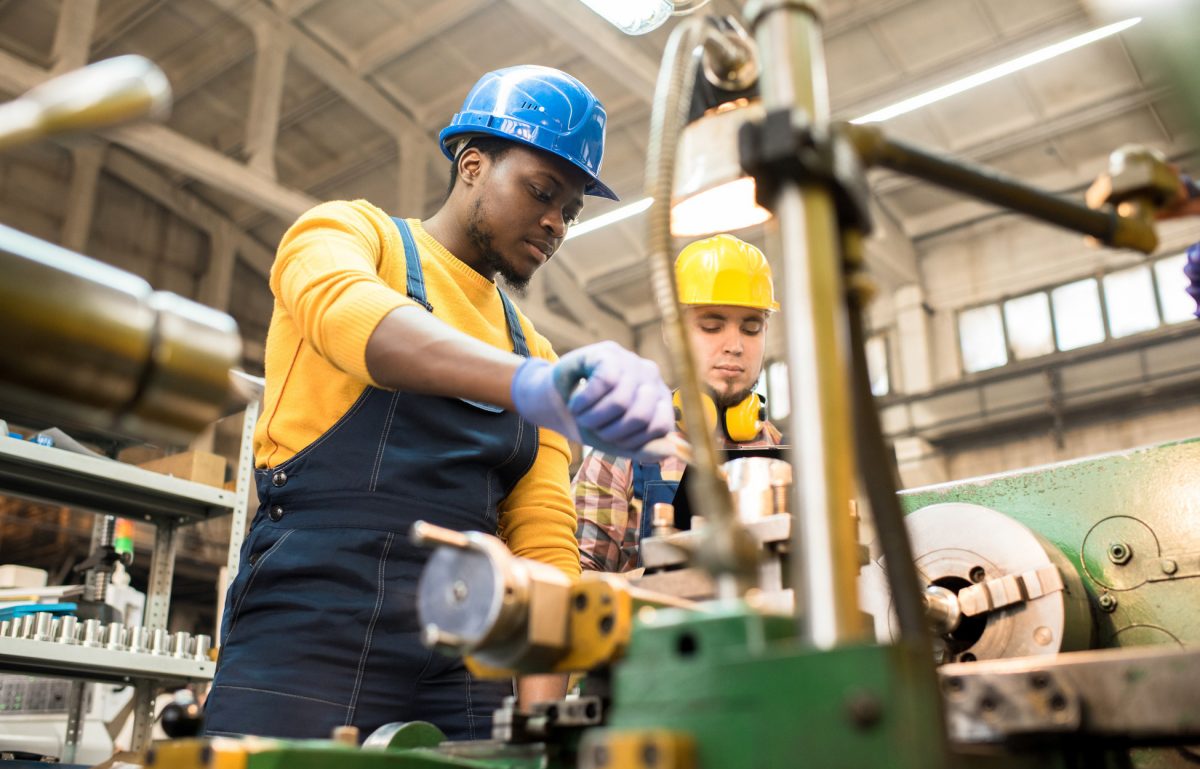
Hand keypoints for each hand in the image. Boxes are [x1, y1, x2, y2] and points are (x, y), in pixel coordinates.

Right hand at [510, 342, 673, 458]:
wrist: (556, 403)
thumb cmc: (591, 422)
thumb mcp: (617, 441)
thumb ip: (644, 449)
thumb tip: (669, 450)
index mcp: (661, 400)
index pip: (660, 427)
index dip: (632, 441)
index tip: (611, 440)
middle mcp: (652, 376)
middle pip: (639, 416)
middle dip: (609, 432)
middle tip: (592, 426)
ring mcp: (632, 361)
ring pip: (620, 401)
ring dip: (592, 417)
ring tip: (581, 415)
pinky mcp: (609, 352)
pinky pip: (604, 383)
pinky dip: (583, 401)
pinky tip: (575, 402)